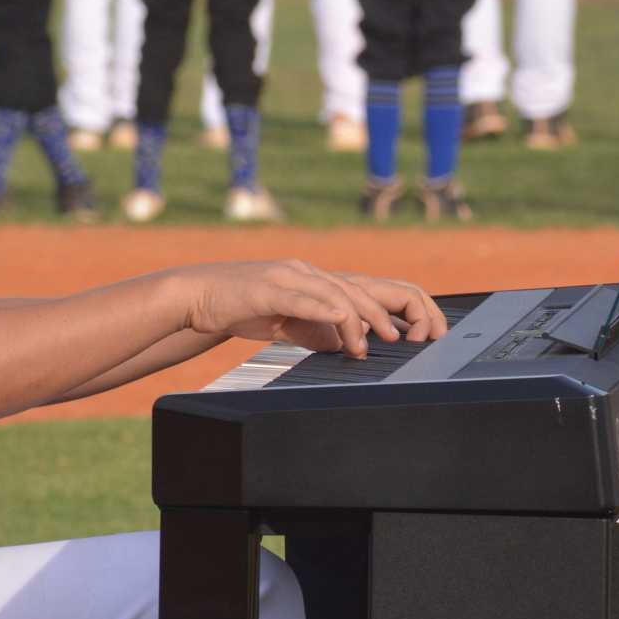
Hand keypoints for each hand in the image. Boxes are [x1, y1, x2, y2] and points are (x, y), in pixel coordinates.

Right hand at [178, 260, 446, 357]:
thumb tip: (345, 344)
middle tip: (408, 341)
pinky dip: (323, 309)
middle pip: (364, 288)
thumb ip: (318, 330)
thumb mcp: (289, 322)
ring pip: (336, 293)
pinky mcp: (266, 288)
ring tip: (369, 346)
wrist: (198, 295)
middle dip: (393, 314)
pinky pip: (300, 297)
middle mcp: (309, 273)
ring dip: (359, 321)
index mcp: (319, 281)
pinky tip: (340, 320)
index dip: (402, 308)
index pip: (373, 288)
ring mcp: (289, 277)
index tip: (419, 336)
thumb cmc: (243, 307)